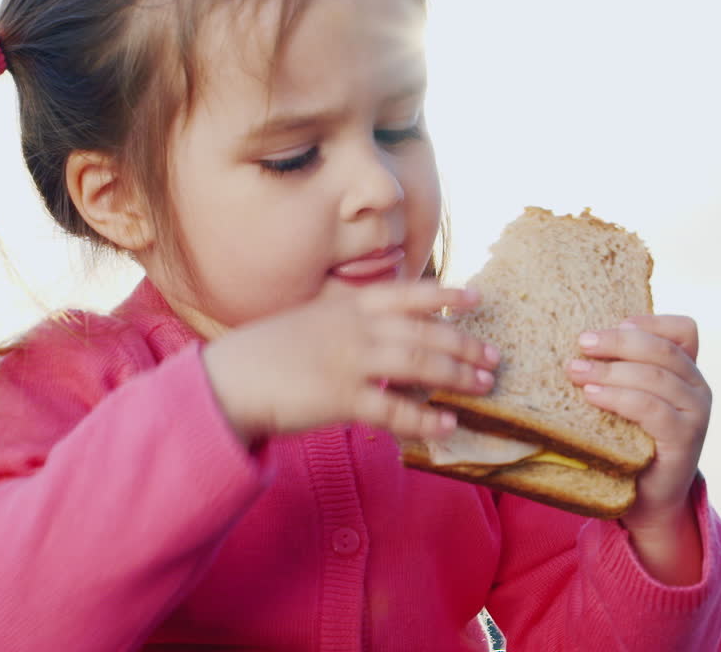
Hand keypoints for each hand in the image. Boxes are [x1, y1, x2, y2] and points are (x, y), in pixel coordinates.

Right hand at [203, 281, 498, 444]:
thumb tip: (381, 332)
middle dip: (464, 345)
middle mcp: (354, 328)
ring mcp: (349, 361)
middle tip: (494, 358)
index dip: (445, 296)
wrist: (227, 379)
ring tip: (483, 387)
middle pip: (424, 332)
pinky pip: (394, 409)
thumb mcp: (309, 321)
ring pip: (418, 364)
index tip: (476, 298)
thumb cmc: (266, 353)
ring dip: (456, 376)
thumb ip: (346, 323)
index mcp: (346, 306)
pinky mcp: (340, 398)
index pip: (407, 294)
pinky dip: (424, 418)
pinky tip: (447, 425)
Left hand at [566, 314, 711, 582]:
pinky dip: (619, 397)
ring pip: (655, 376)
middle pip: (662, 349)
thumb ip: (621, 371)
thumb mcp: (627, 400)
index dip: (650, 321)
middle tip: (581, 343)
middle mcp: (698, 388)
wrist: (647, 499)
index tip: (615, 321)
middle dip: (618, 342)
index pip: (683, 331)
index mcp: (687, 371)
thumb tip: (580, 343)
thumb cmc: (629, 441)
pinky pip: (651, 408)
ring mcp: (696, 414)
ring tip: (575, 371)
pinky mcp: (685, 439)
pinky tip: (592, 395)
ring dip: (611, 370)